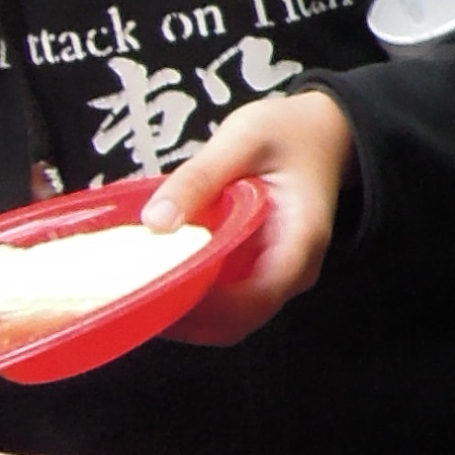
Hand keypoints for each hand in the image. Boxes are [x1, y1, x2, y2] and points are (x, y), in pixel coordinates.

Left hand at [145, 88, 354, 344]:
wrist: (323, 131)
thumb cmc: (288, 132)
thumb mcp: (242, 139)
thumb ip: (199, 178)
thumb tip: (155, 222)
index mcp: (299, 242)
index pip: (251, 301)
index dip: (200, 308)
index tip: (153, 291)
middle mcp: (292, 271)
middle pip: (235, 322)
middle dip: (183, 318)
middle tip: (131, 293)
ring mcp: (276, 276)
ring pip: (227, 319)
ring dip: (182, 311)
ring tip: (137, 285)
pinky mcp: (258, 271)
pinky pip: (224, 300)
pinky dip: (190, 296)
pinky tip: (159, 274)